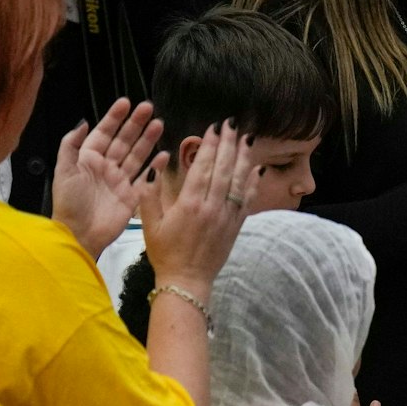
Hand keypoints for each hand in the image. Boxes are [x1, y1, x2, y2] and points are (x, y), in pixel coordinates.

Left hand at [53, 98, 165, 259]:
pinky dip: (155, 166)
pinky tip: (164, 154)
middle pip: (123, 140)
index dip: (114, 118)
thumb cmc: (70, 202)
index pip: (103, 132)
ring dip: (148, 140)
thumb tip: (82, 121)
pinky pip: (145, 177)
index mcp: (88, 158)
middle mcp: (106, 166)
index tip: (126, 102)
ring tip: (160, 124)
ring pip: (136, 155)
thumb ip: (71, 145)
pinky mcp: (132, 195)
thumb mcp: (63, 170)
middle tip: (149, 108)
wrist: (80, 233)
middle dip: (136, 124)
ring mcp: (120, 180)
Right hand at [138, 122, 256, 296]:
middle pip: (224, 169)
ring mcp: (227, 216)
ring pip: (239, 181)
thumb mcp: (149, 223)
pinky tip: (257, 167)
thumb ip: (150, 194)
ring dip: (244, 158)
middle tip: (233, 124)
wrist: (187, 281)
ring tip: (247, 138)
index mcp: (190, 204)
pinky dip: (253, 182)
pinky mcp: (236, 226)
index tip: (214, 128)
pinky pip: (247, 200)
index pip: (204, 167)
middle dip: (229, 144)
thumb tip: (156, 166)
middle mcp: (212, 207)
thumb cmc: (165, 252)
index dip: (210, 145)